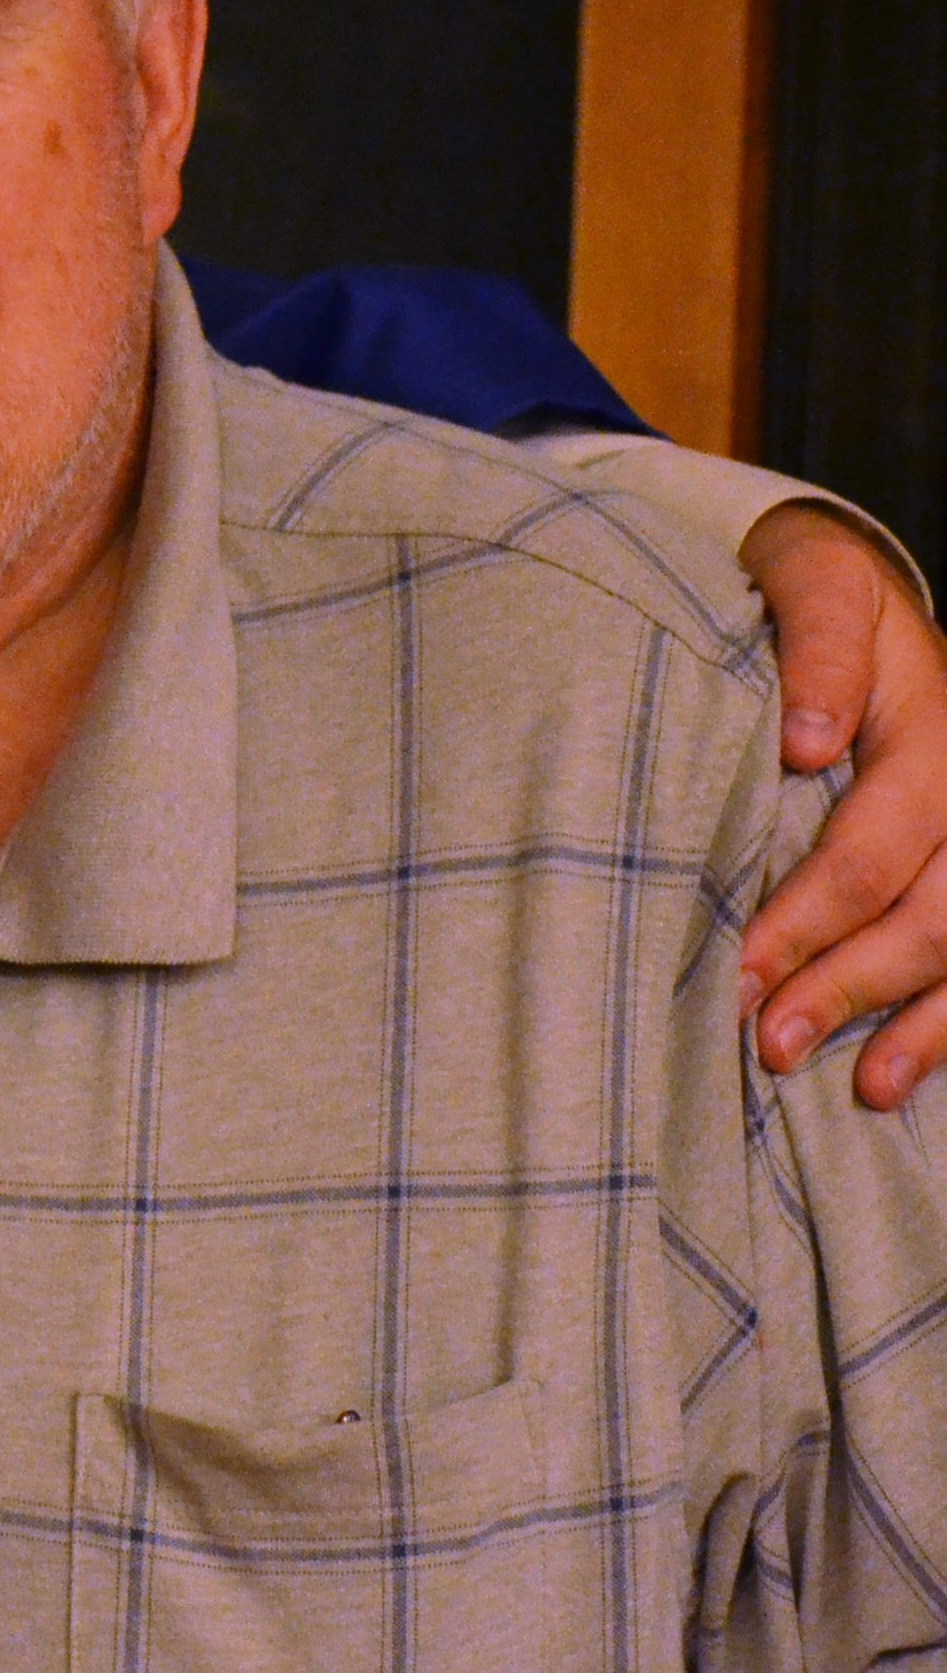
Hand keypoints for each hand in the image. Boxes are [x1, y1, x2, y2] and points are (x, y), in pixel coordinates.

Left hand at [739, 504, 946, 1110]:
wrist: (849, 585)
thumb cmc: (810, 592)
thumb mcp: (812, 585)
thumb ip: (817, 647)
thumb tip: (810, 743)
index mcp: (934, 734)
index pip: (877, 844)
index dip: (812, 913)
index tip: (745, 968)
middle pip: (930, 913)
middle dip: (850, 984)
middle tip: (765, 1039)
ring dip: (914, 1026)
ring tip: (852, 1086)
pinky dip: (941, 1026)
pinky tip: (891, 1077)